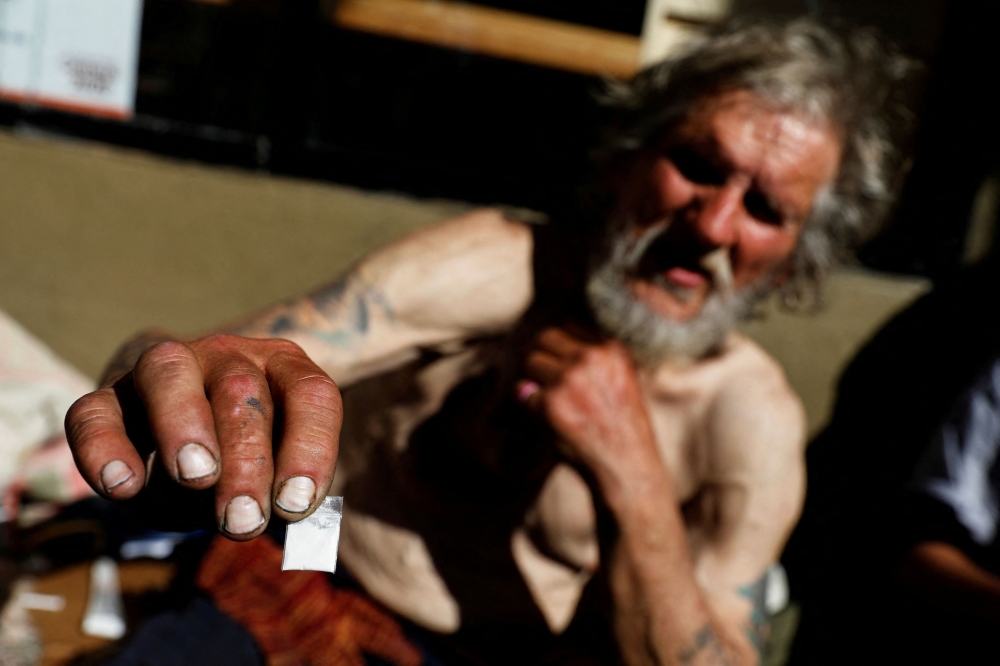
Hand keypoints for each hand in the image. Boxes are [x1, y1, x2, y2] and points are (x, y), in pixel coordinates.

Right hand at [65, 334, 341, 539]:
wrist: (190, 442)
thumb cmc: (250, 462)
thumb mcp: (276, 475)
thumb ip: (279, 490)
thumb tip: (277, 516)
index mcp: (283, 368)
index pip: (310, 394)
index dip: (309, 447)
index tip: (295, 505)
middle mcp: (226, 356)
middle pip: (241, 390)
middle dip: (245, 460)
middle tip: (242, 521)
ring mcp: (163, 370)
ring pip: (168, 373)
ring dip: (184, 427)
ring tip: (196, 480)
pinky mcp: (107, 399)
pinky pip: (94, 413)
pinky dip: (104, 449)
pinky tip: (124, 488)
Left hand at [520, 327, 658, 481]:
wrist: (627, 466)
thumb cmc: (622, 425)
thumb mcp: (623, 377)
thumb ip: (596, 354)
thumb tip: (551, 337)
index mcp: (611, 349)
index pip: (567, 325)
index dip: (560, 346)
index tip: (562, 363)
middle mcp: (589, 359)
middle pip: (543, 338)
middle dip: (541, 356)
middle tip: (545, 379)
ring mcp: (567, 380)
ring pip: (529, 361)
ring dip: (533, 379)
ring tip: (551, 400)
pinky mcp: (548, 405)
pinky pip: (522, 391)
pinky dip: (529, 404)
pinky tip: (548, 418)